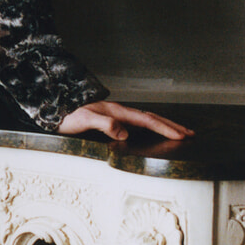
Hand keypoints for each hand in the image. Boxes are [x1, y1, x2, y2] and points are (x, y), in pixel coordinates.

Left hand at [57, 100, 192, 145]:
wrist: (53, 109)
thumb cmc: (67, 117)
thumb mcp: (83, 120)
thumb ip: (103, 124)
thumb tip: (124, 133)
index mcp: (116, 111)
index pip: (146, 120)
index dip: (165, 128)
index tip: (181, 135)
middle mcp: (119, 111)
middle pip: (151, 117)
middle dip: (171, 125)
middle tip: (190, 133)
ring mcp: (116, 115)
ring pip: (146, 119)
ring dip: (164, 125)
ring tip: (180, 131)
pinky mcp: (112, 120)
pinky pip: (138, 123)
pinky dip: (151, 126)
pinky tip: (154, 132)